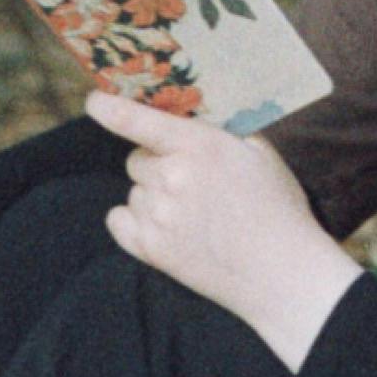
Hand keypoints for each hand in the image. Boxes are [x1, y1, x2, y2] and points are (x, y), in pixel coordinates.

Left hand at [84, 91, 361, 369]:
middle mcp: (172, 177)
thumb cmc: (278, 210)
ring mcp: (158, 215)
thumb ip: (223, 132)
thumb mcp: (260, 154)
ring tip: (191, 215)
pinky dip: (133, 221)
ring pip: (134, 192)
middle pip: (137, 160)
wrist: (283, 275)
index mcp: (200, 146)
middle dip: (157, 165)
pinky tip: (162, 227)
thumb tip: (192, 118)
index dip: (109, 109)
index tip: (94, 102)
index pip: (138, 120)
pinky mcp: (151, 249)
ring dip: (153, 196)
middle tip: (190, 183)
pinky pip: (119, 220)